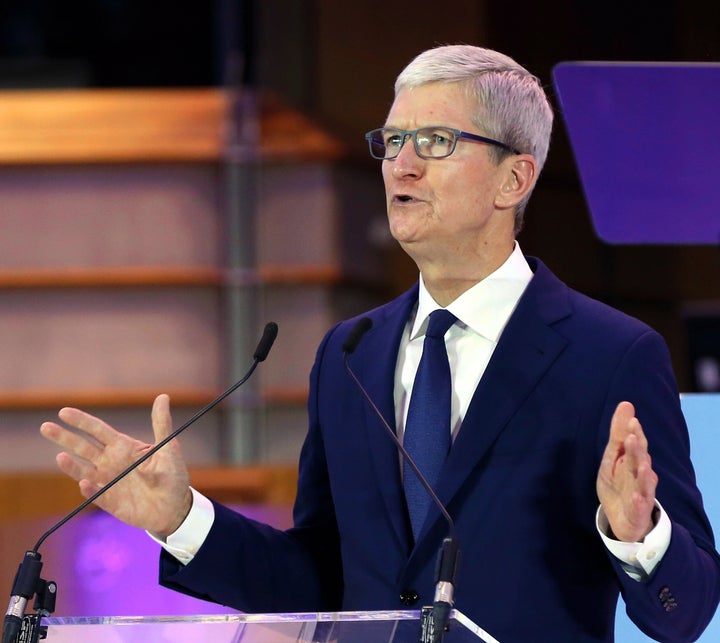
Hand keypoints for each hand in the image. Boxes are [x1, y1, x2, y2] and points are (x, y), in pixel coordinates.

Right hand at [40, 394, 191, 537]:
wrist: (175, 508)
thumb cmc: (173, 475)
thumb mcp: (168, 448)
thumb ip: (161, 425)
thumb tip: (162, 397)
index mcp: (123, 447)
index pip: (98, 430)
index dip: (81, 421)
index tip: (63, 412)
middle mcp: (111, 462)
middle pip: (83, 447)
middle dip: (65, 437)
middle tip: (45, 427)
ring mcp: (108, 482)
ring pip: (82, 470)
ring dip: (70, 465)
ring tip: (60, 457)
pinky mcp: (109, 501)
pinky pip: (95, 494)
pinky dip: (89, 489)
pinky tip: (84, 483)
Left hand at [597, 401, 657, 541]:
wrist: (623, 518)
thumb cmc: (619, 482)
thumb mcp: (613, 457)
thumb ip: (619, 433)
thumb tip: (626, 403)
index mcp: (633, 461)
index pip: (636, 445)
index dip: (634, 433)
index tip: (632, 421)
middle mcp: (640, 476)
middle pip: (640, 461)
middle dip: (638, 450)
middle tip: (634, 437)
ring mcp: (640, 495)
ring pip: (645, 484)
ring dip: (644, 475)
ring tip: (643, 464)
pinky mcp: (637, 512)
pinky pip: (639, 508)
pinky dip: (639, 502)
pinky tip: (637, 497)